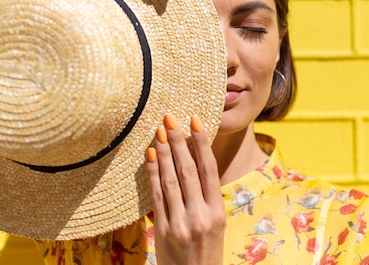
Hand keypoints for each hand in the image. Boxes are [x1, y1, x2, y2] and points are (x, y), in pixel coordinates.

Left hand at [145, 114, 225, 264]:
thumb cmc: (206, 251)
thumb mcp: (216, 225)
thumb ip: (206, 198)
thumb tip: (193, 161)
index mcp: (218, 212)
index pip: (209, 169)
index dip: (202, 142)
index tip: (195, 120)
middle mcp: (201, 216)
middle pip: (188, 170)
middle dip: (178, 141)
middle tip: (171, 118)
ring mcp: (180, 224)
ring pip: (170, 180)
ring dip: (163, 153)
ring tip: (159, 131)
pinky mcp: (162, 231)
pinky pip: (156, 196)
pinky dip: (152, 174)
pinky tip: (149, 156)